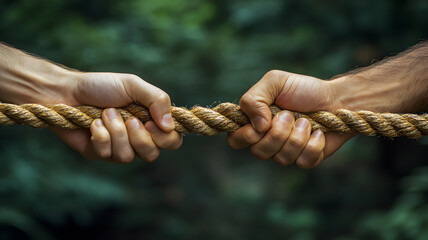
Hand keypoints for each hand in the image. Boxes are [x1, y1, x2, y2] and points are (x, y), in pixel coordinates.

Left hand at [51, 72, 182, 162]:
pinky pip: (107, 154)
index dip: (166, 138)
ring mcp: (119, 147)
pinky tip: (93, 124)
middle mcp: (137, 137)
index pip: (172, 140)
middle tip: (129, 119)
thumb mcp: (133, 85)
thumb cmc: (102, 86)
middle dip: (140, 138)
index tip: (151, 123)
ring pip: (128, 156)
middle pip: (152, 154)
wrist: (67, 91)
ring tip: (105, 114)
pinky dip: (101, 136)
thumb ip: (157, 100)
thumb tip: (170, 125)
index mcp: (151, 121)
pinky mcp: (99, 153)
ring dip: (116, 132)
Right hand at [227, 70, 353, 168]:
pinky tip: (318, 134)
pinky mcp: (305, 159)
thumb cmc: (303, 89)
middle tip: (290, 115)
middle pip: (258, 152)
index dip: (246, 136)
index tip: (264, 122)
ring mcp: (285, 151)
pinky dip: (313, 145)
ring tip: (307, 122)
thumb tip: (257, 126)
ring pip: (280, 159)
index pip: (235, 140)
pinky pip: (302, 162)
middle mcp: (266, 140)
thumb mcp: (275, 81)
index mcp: (254, 122)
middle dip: (277, 133)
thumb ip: (254, 98)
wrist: (336, 98)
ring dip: (297, 137)